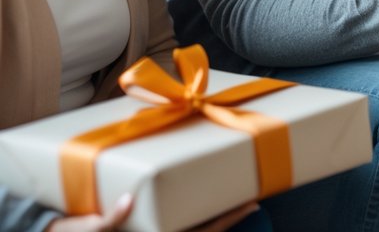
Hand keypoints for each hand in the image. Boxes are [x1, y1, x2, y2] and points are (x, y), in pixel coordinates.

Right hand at [50, 197, 257, 231]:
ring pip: (193, 224)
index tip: (253, 203)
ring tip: (234, 188)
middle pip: (206, 228)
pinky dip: (193, 208)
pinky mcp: (145, 223)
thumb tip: (126, 202)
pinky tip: (200, 191)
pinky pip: (175, 217)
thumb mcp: (86, 229)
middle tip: (254, 191)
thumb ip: (108, 220)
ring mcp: (154, 230)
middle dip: (231, 212)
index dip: (228, 219)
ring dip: (215, 211)